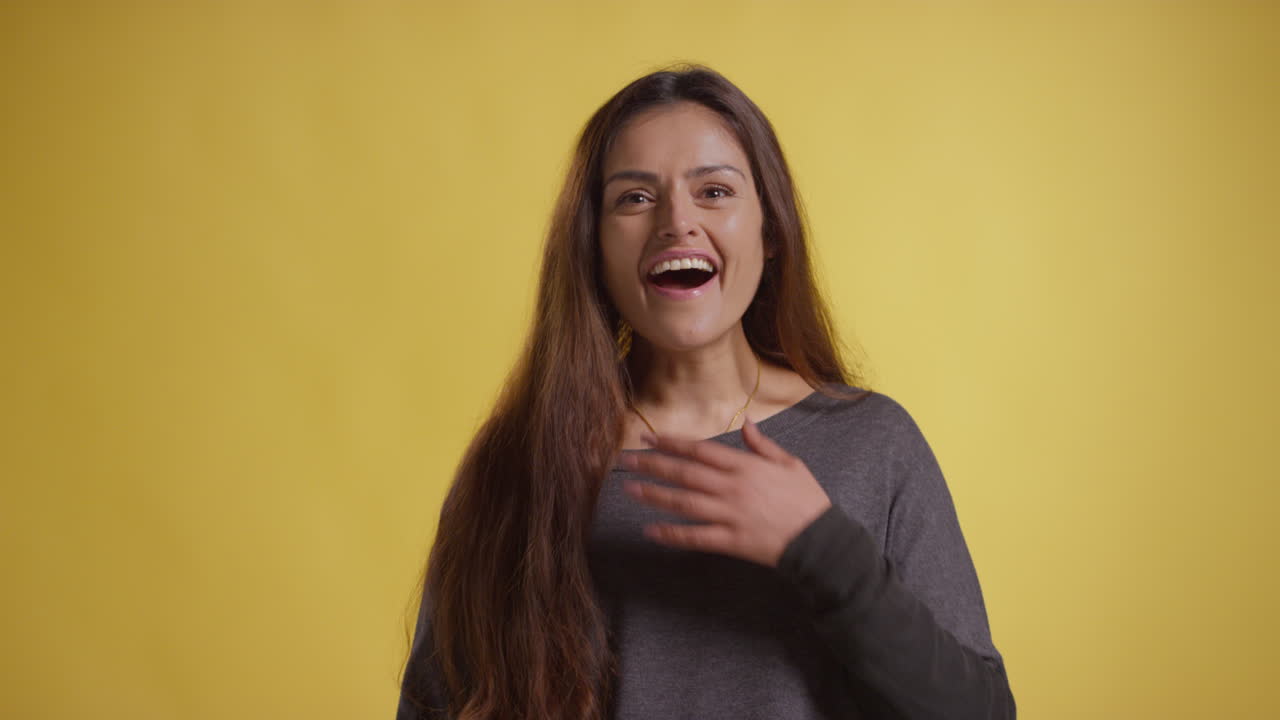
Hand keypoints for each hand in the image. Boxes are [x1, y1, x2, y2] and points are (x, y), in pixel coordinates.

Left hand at [618, 417, 832, 567]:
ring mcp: (730, 515)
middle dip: (652, 465)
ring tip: (629, 488)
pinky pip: (695, 537)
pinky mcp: (731, 541)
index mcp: (746, 466)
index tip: (648, 438)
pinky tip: (651, 530)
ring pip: (684, 502)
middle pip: (685, 473)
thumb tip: (746, 424)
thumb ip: (764, 445)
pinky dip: (671, 534)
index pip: (700, 450)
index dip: (672, 443)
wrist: (822, 540)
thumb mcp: (791, 464)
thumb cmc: (808, 500)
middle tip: (626, 460)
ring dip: (654, 494)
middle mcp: (733, 488)